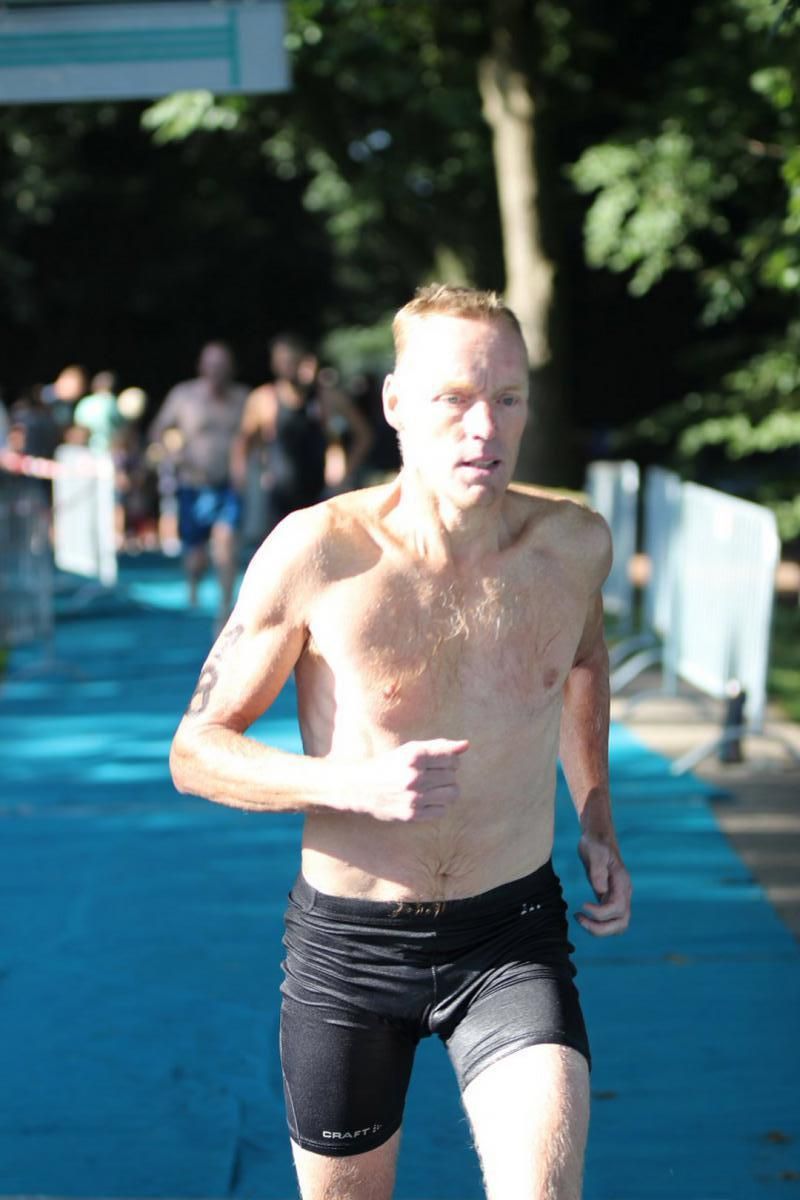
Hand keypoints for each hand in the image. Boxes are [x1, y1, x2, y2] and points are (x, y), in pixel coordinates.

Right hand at [352, 738, 468, 821]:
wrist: (361, 788)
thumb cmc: (390, 765)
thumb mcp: (411, 750)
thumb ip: (439, 746)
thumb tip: (466, 745)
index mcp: (414, 756)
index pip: (451, 758)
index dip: (451, 760)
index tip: (442, 763)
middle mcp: (415, 776)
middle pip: (452, 776)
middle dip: (447, 775)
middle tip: (433, 776)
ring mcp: (414, 797)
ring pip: (452, 794)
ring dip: (447, 790)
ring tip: (435, 788)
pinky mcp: (413, 814)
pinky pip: (442, 810)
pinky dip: (438, 805)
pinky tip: (427, 800)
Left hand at [576, 831, 631, 935]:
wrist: (598, 839)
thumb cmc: (596, 844)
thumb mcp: (594, 852)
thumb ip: (598, 870)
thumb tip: (600, 890)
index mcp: (622, 883)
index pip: (618, 908)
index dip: (600, 913)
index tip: (582, 905)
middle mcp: (624, 893)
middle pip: (622, 923)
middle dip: (601, 928)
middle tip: (580, 919)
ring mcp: (619, 898)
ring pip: (617, 926)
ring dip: (599, 929)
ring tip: (579, 919)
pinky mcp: (610, 900)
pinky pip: (609, 921)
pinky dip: (596, 924)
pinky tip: (582, 915)